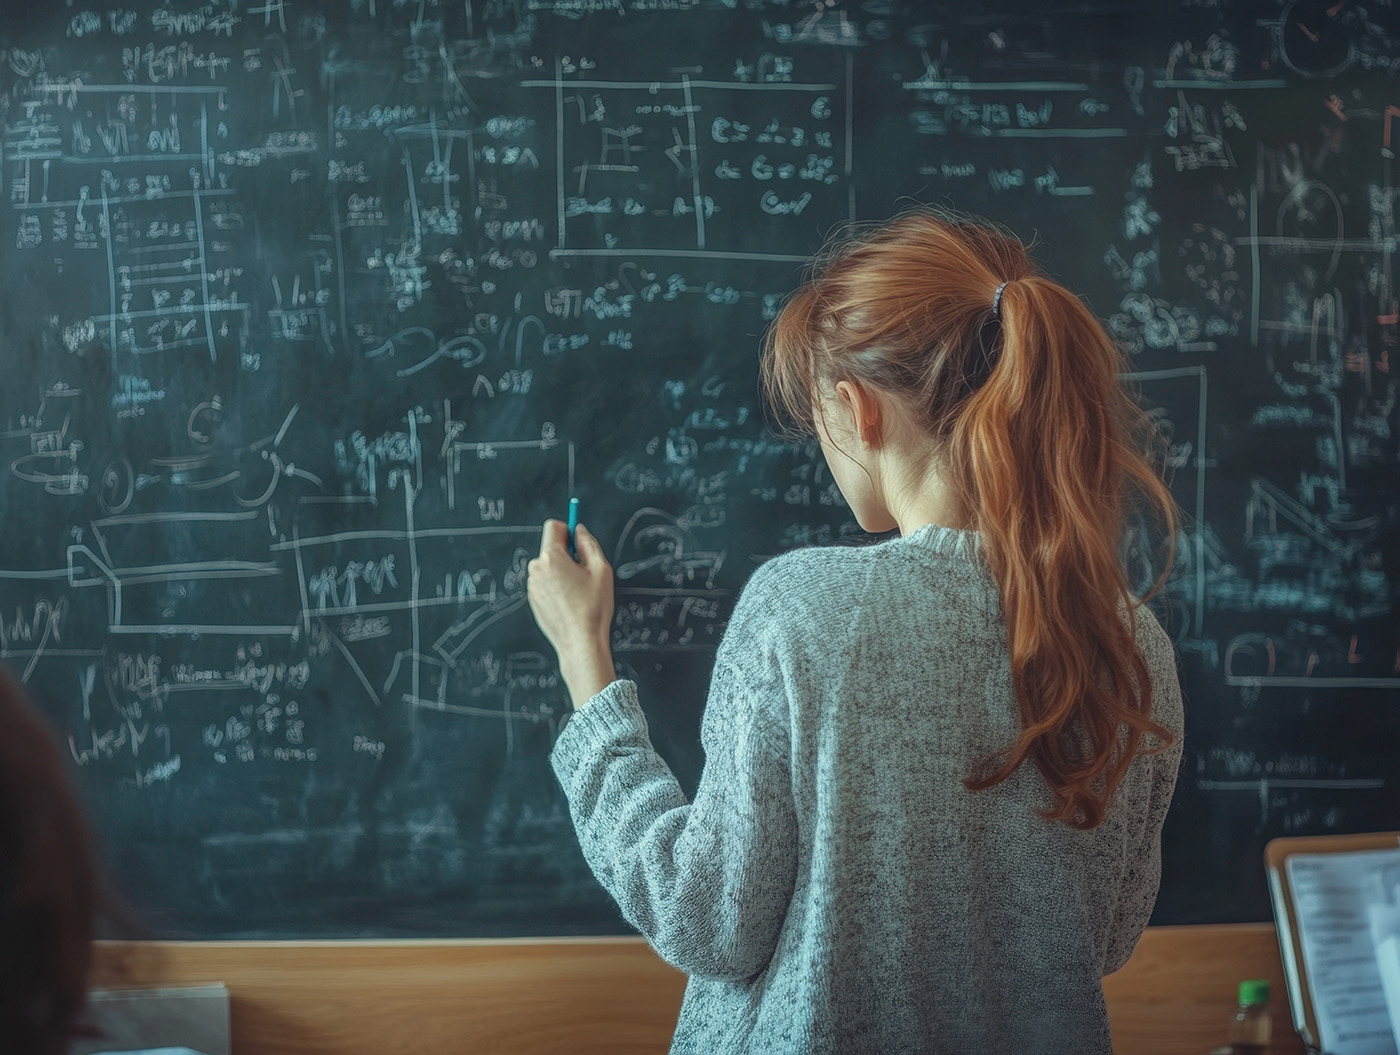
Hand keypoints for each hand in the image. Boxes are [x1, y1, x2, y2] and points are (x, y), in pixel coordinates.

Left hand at [526, 519, 616, 708]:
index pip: (553, 527)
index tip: (578, 539)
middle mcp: (537, 569)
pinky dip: (556, 587)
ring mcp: (532, 586)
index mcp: (552, 558)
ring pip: (548, 567)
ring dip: (562, 572)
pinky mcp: (533, 600)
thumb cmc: (592, 608)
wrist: (580, 642)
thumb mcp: (601, 569)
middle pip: (551, 548)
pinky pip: (545, 583)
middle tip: (585, 573)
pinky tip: (570, 602)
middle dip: (567, 554)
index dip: (568, 529)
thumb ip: (589, 543)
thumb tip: (580, 530)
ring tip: (578, 592)